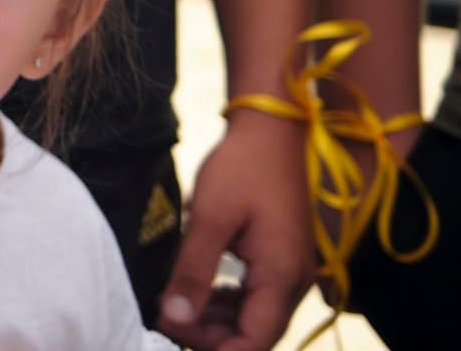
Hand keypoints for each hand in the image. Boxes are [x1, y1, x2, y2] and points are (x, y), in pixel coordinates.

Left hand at [159, 113, 313, 349]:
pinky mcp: (280, 260)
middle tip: (166, 318)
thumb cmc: (242, 167)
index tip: (172, 334)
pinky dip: (227, 303)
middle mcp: (295, 282)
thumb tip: (175, 316)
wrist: (271, 131)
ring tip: (175, 308)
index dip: (215, 349)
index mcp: (282, 277)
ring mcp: (290, 272)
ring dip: (217, 322)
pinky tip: (198, 293)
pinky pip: (256, 298)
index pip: (255, 342)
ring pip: (255, 318)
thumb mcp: (209, 217)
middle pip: (256, 335)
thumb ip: (193, 271)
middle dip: (212, 337)